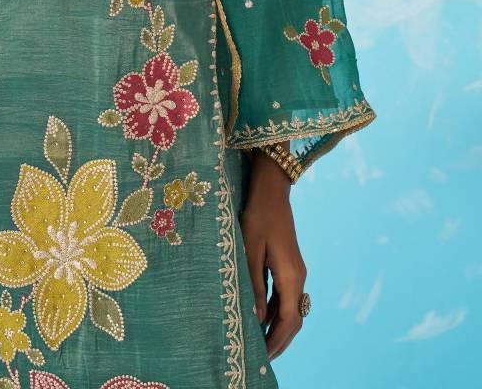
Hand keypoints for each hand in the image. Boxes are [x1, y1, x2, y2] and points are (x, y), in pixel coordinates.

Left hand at [239, 152, 307, 360]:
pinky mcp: (289, 265)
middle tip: (262, 357)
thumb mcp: (250, 251)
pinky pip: (286, 296)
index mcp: (291, 276)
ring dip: (278, 327)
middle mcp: (298, 277)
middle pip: (294, 318)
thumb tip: (257, 318)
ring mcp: (295, 271)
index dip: (276, 340)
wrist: (271, 191)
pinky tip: (262, 318)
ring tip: (260, 343)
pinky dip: (276, 312)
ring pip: (291, 308)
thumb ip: (253, 285)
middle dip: (280, 339)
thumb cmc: (257, 218)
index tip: (263, 356)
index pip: (288, 320)